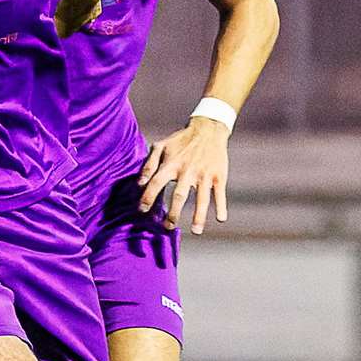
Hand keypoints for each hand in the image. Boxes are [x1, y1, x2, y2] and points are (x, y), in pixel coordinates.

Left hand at [137, 118, 228, 233]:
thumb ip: (149, 164)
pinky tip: (220, 219)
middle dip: (174, 213)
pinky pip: (219, 193)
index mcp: (172, 164)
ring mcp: (205, 174)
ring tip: (196, 231)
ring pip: (202, 198)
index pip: (157, 182)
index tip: (142, 210)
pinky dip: (221, 206)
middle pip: (180, 195)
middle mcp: (188, 170)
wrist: (208, 129)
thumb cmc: (180, 140)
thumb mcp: (161, 146)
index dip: (148, 196)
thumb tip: (139, 183)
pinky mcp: (219, 175)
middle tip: (168, 227)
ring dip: (199, 215)